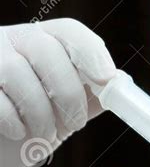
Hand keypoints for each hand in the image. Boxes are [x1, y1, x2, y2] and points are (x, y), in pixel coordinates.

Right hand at [0, 18, 115, 166]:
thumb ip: (88, 97)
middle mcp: (10, 40)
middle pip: (47, 50)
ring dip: (40, 114)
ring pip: (18, 73)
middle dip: (69, 93)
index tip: (106, 80)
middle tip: (76, 124)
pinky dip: (13, 120)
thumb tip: (121, 82)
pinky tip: (19, 133)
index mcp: (39, 42)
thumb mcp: (61, 112)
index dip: (90, 53)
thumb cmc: (23, 127)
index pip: (69, 31)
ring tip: (45, 135)